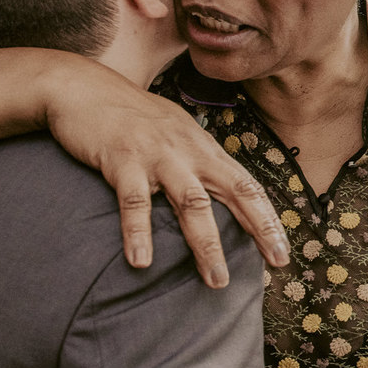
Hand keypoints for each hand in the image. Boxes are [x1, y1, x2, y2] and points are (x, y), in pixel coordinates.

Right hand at [43, 65, 289, 284]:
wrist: (84, 87)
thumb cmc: (133, 117)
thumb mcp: (176, 134)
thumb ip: (198, 160)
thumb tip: (220, 189)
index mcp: (205, 149)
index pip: (248, 185)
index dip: (269, 218)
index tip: (283, 251)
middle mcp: (189, 151)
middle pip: (235, 192)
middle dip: (260, 229)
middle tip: (277, 262)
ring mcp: (158, 155)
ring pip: (192, 203)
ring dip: (207, 245)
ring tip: (217, 280)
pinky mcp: (123, 160)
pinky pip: (135, 201)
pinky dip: (138, 232)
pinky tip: (141, 261)